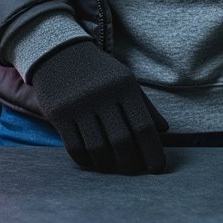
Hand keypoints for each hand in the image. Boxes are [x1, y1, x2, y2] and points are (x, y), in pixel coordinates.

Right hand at [29, 40, 168, 173]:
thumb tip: (164, 130)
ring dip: (106, 164)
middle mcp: (103, 95)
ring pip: (98, 149)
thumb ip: (145, 105)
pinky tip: (91, 159)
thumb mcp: (125, 80)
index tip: (157, 168)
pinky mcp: (59, 114)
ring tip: (111, 165)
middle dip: (130, 162)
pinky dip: (86, 160)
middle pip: (122, 141)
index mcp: (124, 86)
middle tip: (132, 169)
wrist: (59, 53)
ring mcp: (79, 105)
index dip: (153, 151)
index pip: (144, 126)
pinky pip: (75, 148)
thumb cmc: (98, 71)